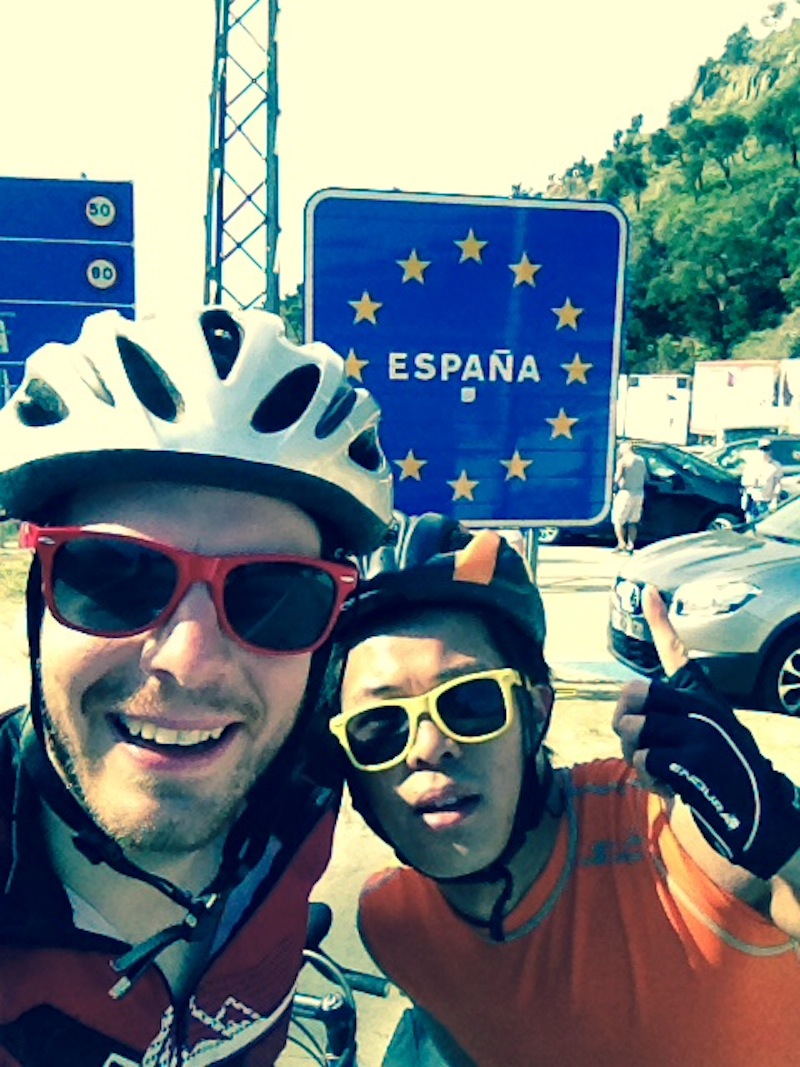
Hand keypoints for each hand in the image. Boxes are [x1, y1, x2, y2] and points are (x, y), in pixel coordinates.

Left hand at [613, 586, 799, 878]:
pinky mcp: (695, 761)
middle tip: (636, 742)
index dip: (660, 622)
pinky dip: (647, 778)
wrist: (759, 818)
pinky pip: (644, 759)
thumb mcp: (700, 740)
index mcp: (703, 699)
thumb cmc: (720, 778)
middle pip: (633, 696)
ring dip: (633, 757)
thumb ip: (664, 723)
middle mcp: (702, 709)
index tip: (647, 591)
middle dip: (622, 722)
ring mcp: (699, 734)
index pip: (676, 654)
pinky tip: (670, 786)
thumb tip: (623, 717)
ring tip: (658, 769)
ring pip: (633, 730)